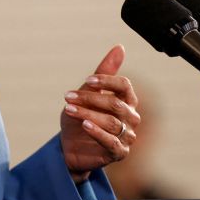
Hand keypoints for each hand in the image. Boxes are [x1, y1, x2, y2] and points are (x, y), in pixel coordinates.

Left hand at [60, 45, 139, 182]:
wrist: (70, 146)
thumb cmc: (82, 116)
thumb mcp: (87, 93)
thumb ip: (103, 73)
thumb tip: (119, 47)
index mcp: (127, 100)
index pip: (125, 86)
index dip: (107, 81)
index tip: (86, 80)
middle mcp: (131, 117)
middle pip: (115, 104)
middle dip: (89, 99)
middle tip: (68, 96)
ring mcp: (127, 136)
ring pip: (111, 122)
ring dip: (88, 114)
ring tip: (69, 109)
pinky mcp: (119, 152)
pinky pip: (112, 142)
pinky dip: (97, 132)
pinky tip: (84, 125)